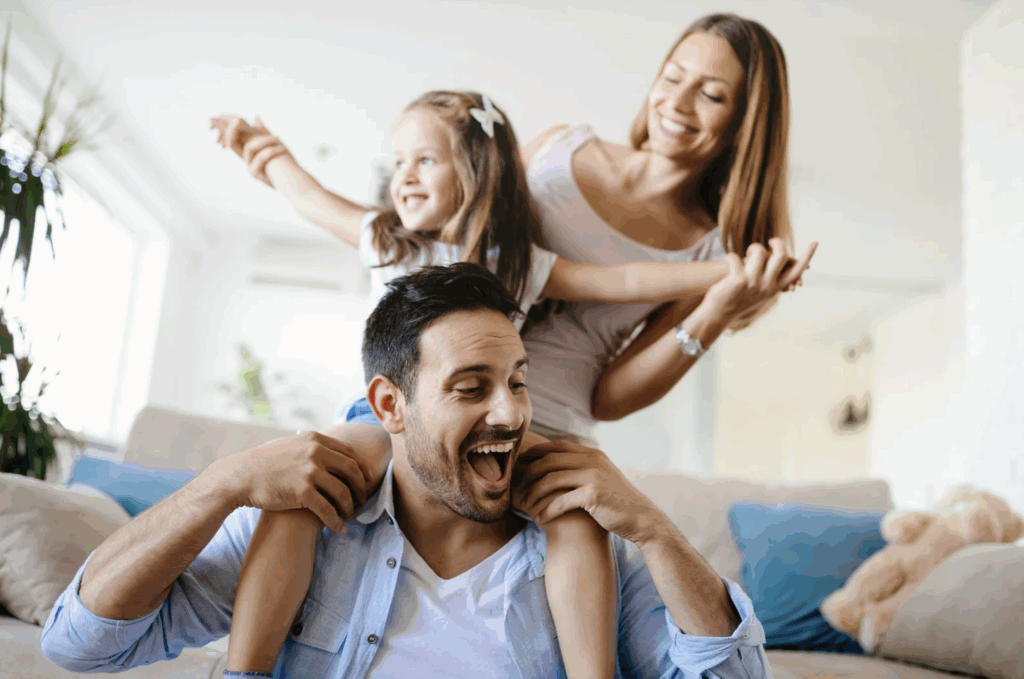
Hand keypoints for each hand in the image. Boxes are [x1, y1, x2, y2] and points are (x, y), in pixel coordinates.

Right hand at [210, 115, 291, 185]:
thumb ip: (262, 131)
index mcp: (248, 151)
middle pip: (231, 143)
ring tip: (278, 138)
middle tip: (237, 119)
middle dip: (231, 129)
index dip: (226, 126)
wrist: (293, 181)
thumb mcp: (273, 144)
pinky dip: (271, 151)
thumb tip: (256, 116)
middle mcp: (246, 159)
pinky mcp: (255, 174)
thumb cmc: (284, 163)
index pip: (233, 136)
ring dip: (265, 140)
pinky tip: (283, 147)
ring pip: (250, 147)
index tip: (226, 114)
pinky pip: (261, 158)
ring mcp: (249, 167)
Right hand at [210, 431, 376, 532]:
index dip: (361, 469)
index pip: (349, 452)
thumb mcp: (290, 444)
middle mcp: (316, 452)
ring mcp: (310, 471)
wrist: (239, 477)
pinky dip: (336, 521)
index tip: (365, 481)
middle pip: (352, 470)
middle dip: (360, 488)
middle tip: (362, 500)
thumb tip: (327, 449)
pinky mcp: (302, 491)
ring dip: (349, 507)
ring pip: (342, 492)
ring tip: (349, 516)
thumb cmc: (263, 463)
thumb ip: (310, 446)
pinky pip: (328, 510)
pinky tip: (339, 529)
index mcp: (315, 439)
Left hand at [513, 439, 668, 545]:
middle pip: (549, 460)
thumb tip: (557, 464)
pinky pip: (561, 500)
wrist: (641, 518)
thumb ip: (583, 467)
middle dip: (529, 472)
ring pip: (551, 479)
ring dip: (535, 493)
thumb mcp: (602, 476)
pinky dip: (547, 509)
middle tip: (517, 485)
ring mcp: (593, 475)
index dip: (536, 452)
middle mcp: (592, 460)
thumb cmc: (616, 501)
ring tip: (526, 504)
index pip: (557, 446)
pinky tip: (541, 518)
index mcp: (592, 453)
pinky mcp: (593, 494)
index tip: (521, 464)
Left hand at [704, 238, 816, 318]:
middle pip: (781, 256)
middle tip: (771, 241)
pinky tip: (728, 260)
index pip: (796, 271)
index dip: (807, 256)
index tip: (815, 242)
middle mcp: (767, 286)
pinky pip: (737, 257)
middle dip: (777, 242)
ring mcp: (753, 283)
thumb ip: (769, 278)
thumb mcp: (759, 292)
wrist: (718, 314)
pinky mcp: (738, 280)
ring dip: (753, 248)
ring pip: (760, 252)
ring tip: (746, 254)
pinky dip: (731, 256)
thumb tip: (780, 260)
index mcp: (774, 289)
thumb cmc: (738, 299)